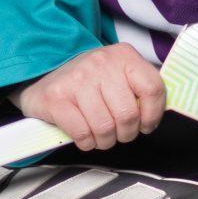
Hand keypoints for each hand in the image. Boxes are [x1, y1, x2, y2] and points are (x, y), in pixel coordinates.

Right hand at [16, 42, 165, 150]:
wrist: (43, 80)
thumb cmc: (87, 84)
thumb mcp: (118, 76)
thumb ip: (139, 91)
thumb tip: (154, 115)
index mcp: (123, 56)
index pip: (153, 89)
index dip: (153, 115)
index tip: (145, 125)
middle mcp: (101, 63)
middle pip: (128, 114)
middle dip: (126, 134)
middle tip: (119, 133)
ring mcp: (77, 79)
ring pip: (105, 128)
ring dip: (105, 141)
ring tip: (101, 135)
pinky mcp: (56, 98)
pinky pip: (82, 134)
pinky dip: (87, 143)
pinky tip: (85, 136)